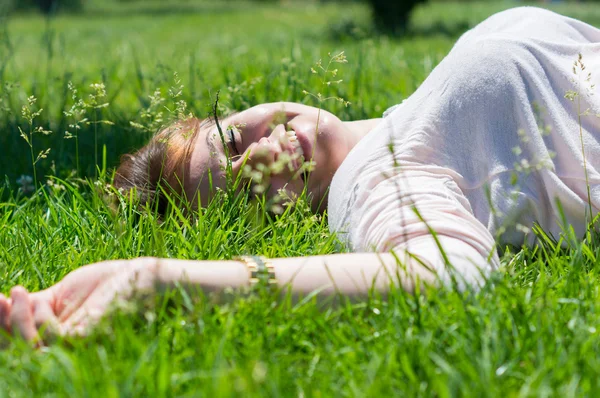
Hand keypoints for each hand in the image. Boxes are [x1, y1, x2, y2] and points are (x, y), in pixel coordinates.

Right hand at [0, 257, 158, 343]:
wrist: (139, 277)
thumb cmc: (107, 282)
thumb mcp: (63, 291)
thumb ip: (39, 302)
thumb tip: (10, 301)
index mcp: (57, 331)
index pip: (23, 336)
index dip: (4, 321)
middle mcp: (64, 342)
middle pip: (22, 345)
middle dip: (3, 323)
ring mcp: (75, 343)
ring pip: (31, 344)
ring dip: (19, 318)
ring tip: (19, 292)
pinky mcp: (84, 338)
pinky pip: (51, 338)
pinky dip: (36, 319)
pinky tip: (34, 300)